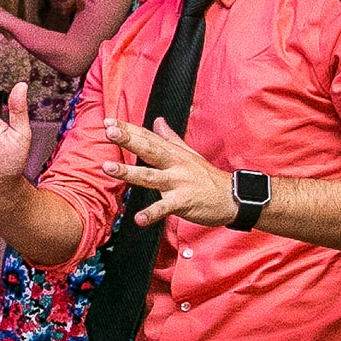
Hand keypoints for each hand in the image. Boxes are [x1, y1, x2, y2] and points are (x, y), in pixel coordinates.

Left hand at [106, 118, 233, 228]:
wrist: (232, 197)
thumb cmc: (206, 177)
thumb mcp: (189, 154)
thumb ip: (171, 138)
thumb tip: (158, 121)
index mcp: (173, 153)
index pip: (148, 137)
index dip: (128, 129)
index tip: (108, 122)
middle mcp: (174, 165)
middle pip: (149, 150)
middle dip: (129, 140)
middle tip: (110, 131)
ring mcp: (178, 183)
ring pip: (150, 176)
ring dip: (129, 172)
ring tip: (108, 168)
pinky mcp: (183, 201)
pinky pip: (165, 208)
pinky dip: (152, 214)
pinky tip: (138, 219)